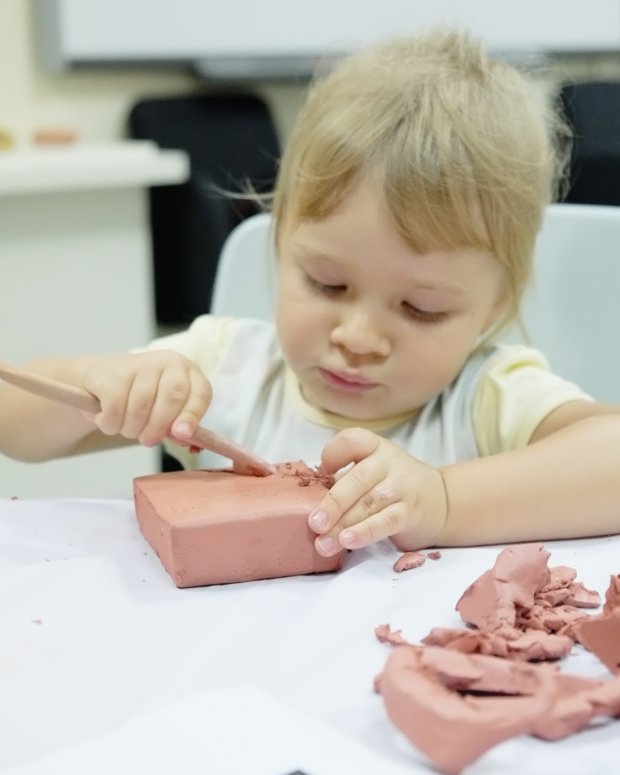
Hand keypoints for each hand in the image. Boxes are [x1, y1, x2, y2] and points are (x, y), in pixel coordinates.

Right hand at [80, 350, 211, 445]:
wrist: (98, 379)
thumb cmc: (138, 399)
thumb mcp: (163, 411)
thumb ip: (178, 426)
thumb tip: (184, 437)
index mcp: (187, 372)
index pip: (200, 393)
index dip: (193, 415)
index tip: (182, 434)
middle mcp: (168, 362)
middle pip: (172, 399)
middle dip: (159, 427)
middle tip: (147, 441)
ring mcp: (140, 364)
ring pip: (141, 409)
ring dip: (131, 429)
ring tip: (126, 426)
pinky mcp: (113, 373)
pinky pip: (115, 410)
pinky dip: (110, 424)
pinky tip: (107, 418)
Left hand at [308, 428, 447, 555]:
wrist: (440, 501)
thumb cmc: (393, 485)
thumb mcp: (373, 470)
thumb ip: (346, 480)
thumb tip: (309, 504)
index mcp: (374, 447)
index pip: (352, 440)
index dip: (333, 453)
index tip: (322, 472)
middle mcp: (389, 462)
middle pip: (357, 479)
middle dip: (333, 503)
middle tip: (313, 523)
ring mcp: (402, 487)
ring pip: (368, 505)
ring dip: (343, 525)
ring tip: (323, 542)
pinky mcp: (411, 512)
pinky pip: (386, 522)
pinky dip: (366, 532)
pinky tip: (348, 542)